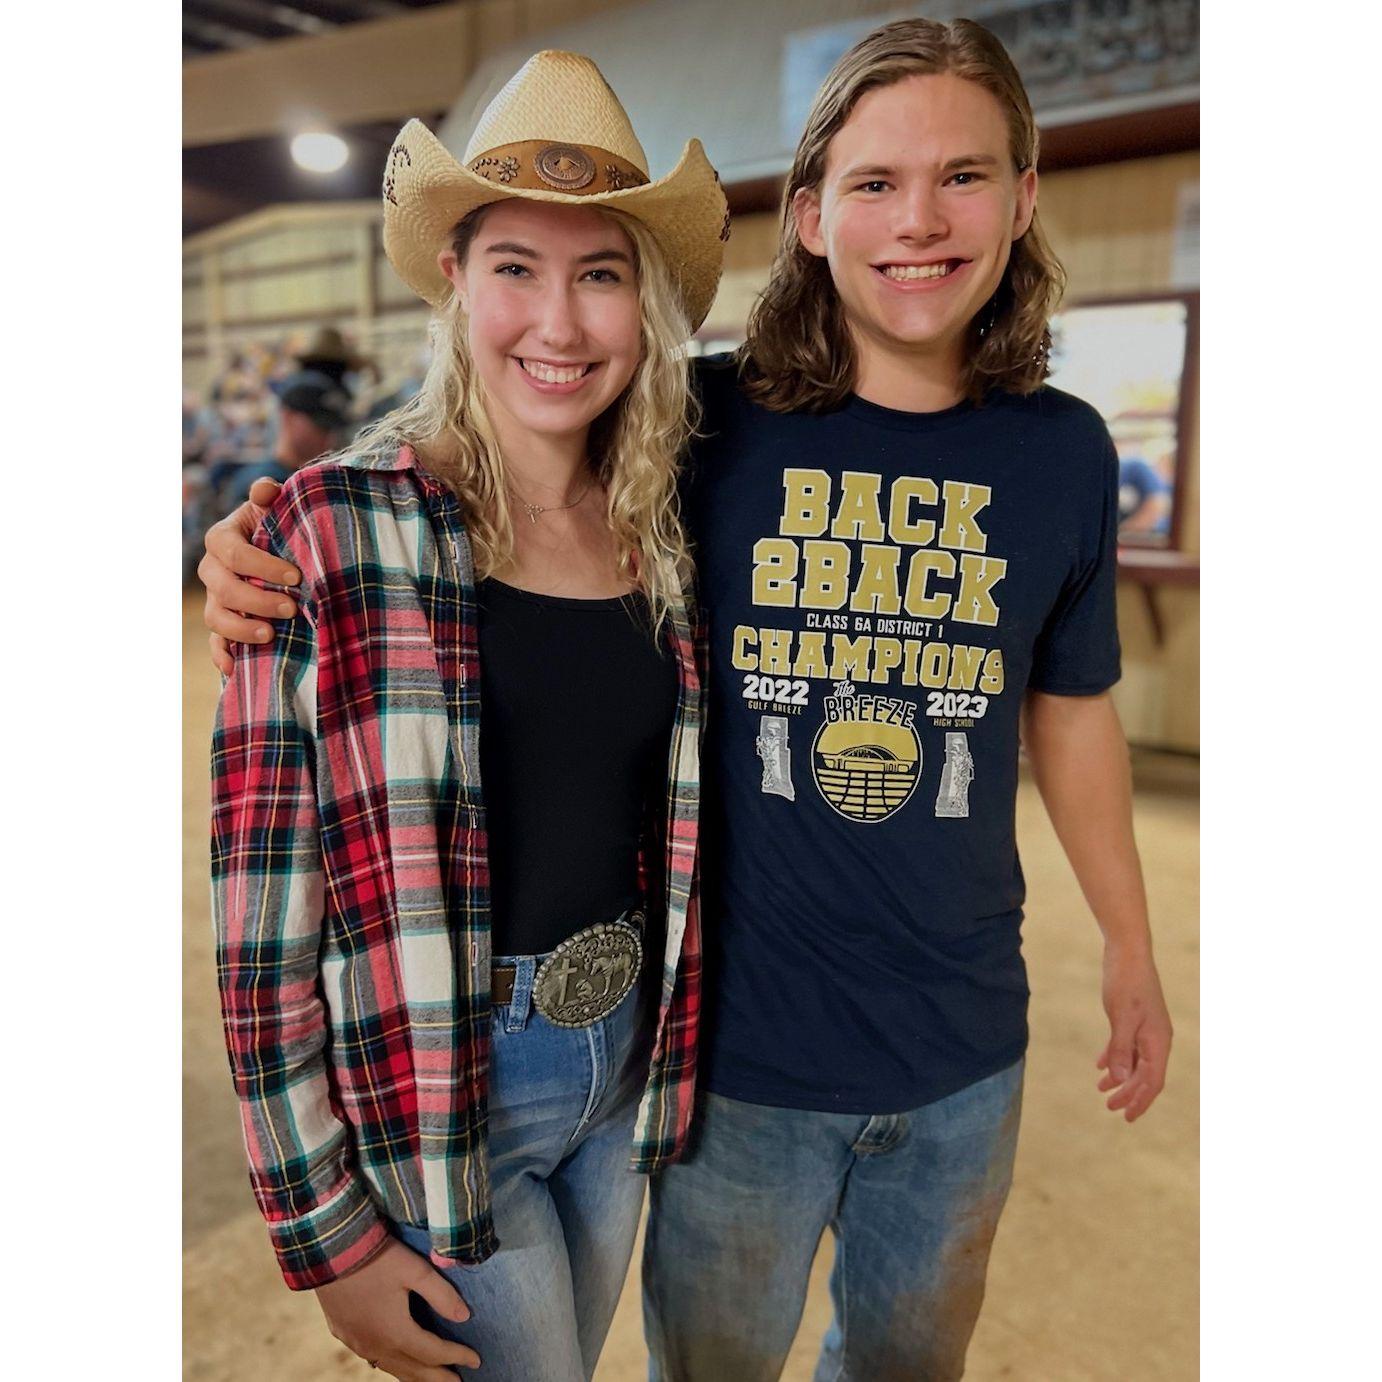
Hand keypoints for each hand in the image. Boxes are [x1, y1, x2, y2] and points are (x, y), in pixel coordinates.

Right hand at [198, 477, 298, 675]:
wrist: (279, 547)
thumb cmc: (278, 524)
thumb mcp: (276, 507)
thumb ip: (270, 496)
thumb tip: (265, 490)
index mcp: (221, 539)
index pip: (234, 554)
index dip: (262, 566)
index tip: (295, 576)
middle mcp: (212, 570)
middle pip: (224, 590)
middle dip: (257, 601)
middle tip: (292, 608)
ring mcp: (215, 599)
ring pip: (216, 618)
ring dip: (241, 630)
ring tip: (272, 636)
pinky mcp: (223, 623)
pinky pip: (214, 643)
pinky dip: (221, 656)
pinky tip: (235, 669)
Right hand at [315, 1237, 479, 1378]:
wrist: (329, 1251)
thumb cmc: (376, 1258)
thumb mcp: (415, 1270)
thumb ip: (441, 1294)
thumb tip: (465, 1316)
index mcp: (396, 1333)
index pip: (434, 1353)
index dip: (457, 1356)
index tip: (476, 1360)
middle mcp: (376, 1345)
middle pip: (413, 1370)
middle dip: (438, 1378)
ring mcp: (357, 1342)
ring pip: (391, 1368)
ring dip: (414, 1376)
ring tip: (430, 1379)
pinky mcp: (343, 1333)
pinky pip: (372, 1358)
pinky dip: (390, 1365)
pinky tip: (393, 1363)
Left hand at [1096, 942, 1171, 1121]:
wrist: (1127, 951)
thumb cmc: (1126, 983)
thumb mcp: (1121, 1017)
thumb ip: (1121, 1049)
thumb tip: (1122, 1080)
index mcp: (1158, 1041)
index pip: (1152, 1081)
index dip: (1140, 1100)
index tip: (1126, 1117)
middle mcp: (1156, 1038)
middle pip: (1145, 1074)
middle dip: (1129, 1093)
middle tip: (1110, 1107)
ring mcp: (1146, 1028)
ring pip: (1135, 1061)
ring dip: (1121, 1076)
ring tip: (1102, 1089)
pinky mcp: (1134, 1018)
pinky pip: (1127, 1045)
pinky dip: (1116, 1057)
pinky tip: (1101, 1065)